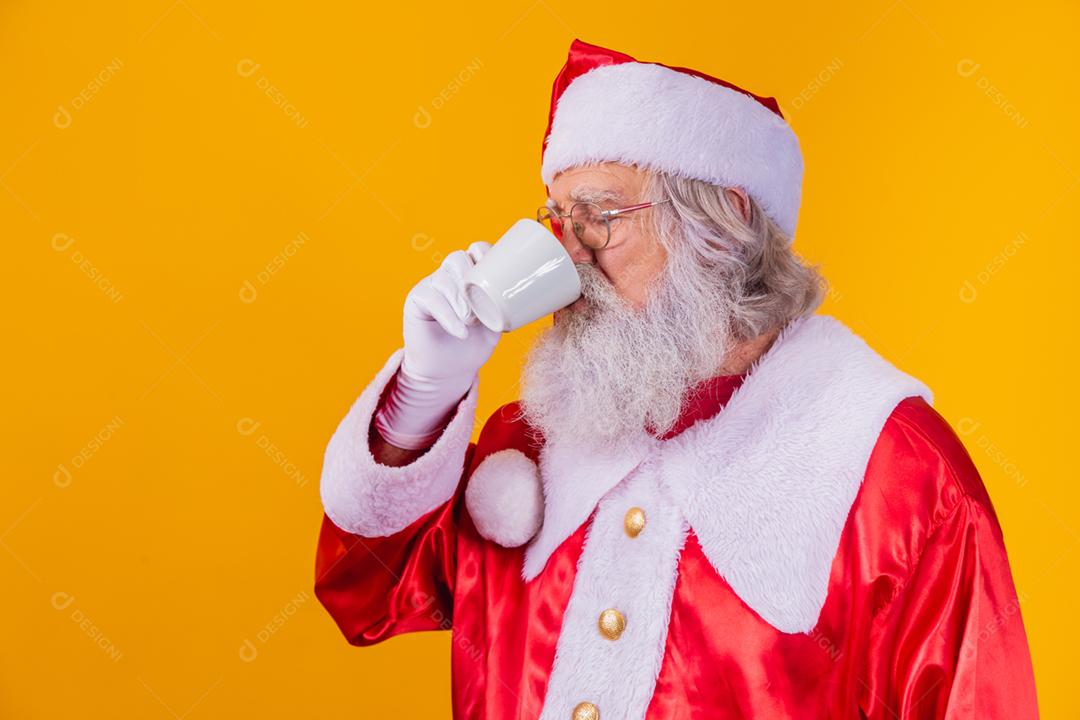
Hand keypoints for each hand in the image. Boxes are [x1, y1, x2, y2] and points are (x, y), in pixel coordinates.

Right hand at [401, 241, 500, 386]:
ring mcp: (431, 285)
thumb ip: (506, 306)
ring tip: (471, 321)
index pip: (475, 250)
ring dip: (460, 300)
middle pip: (457, 258)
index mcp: (470, 275)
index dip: (484, 253)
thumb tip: (527, 295)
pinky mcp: (416, 300)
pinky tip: (461, 331)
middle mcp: (449, 275)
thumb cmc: (474, 344)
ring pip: (443, 279)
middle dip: (471, 280)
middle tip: (480, 309)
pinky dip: (448, 316)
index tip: (497, 272)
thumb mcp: (495, 323)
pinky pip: (430, 299)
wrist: (450, 370)